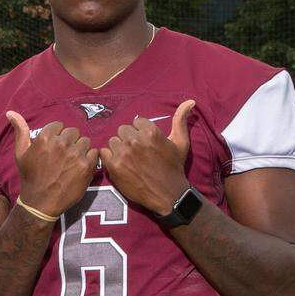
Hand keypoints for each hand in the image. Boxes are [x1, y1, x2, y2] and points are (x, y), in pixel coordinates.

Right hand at [7, 111, 97, 220]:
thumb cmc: (30, 176)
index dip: (57, 136)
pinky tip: (80, 167)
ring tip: (72, 162)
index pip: (59, 125)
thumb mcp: (21, 153)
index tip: (53, 148)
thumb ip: (20, 130)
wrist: (41, 201)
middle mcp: (61, 143)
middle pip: (73, 132)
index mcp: (45, 137)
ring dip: (80, 149)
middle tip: (63, 156)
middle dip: (69, 141)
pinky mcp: (87, 166)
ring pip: (85, 141)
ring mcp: (75, 154)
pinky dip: (90, 159)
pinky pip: (94, 153)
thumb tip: (10, 112)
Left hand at [99, 100, 195, 215]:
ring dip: (119, 148)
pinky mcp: (113, 165)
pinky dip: (109, 157)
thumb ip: (181, 120)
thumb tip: (190, 101)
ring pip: (113, 141)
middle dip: (129, 139)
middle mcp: (135, 140)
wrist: (168, 194)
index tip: (146, 144)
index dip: (140, 132)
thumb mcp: (181, 143)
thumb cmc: (174, 167)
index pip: (136, 122)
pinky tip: (120, 164)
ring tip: (129, 159)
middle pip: (122, 130)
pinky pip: (104, 152)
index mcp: (151, 132)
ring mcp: (123, 153)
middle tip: (137, 152)